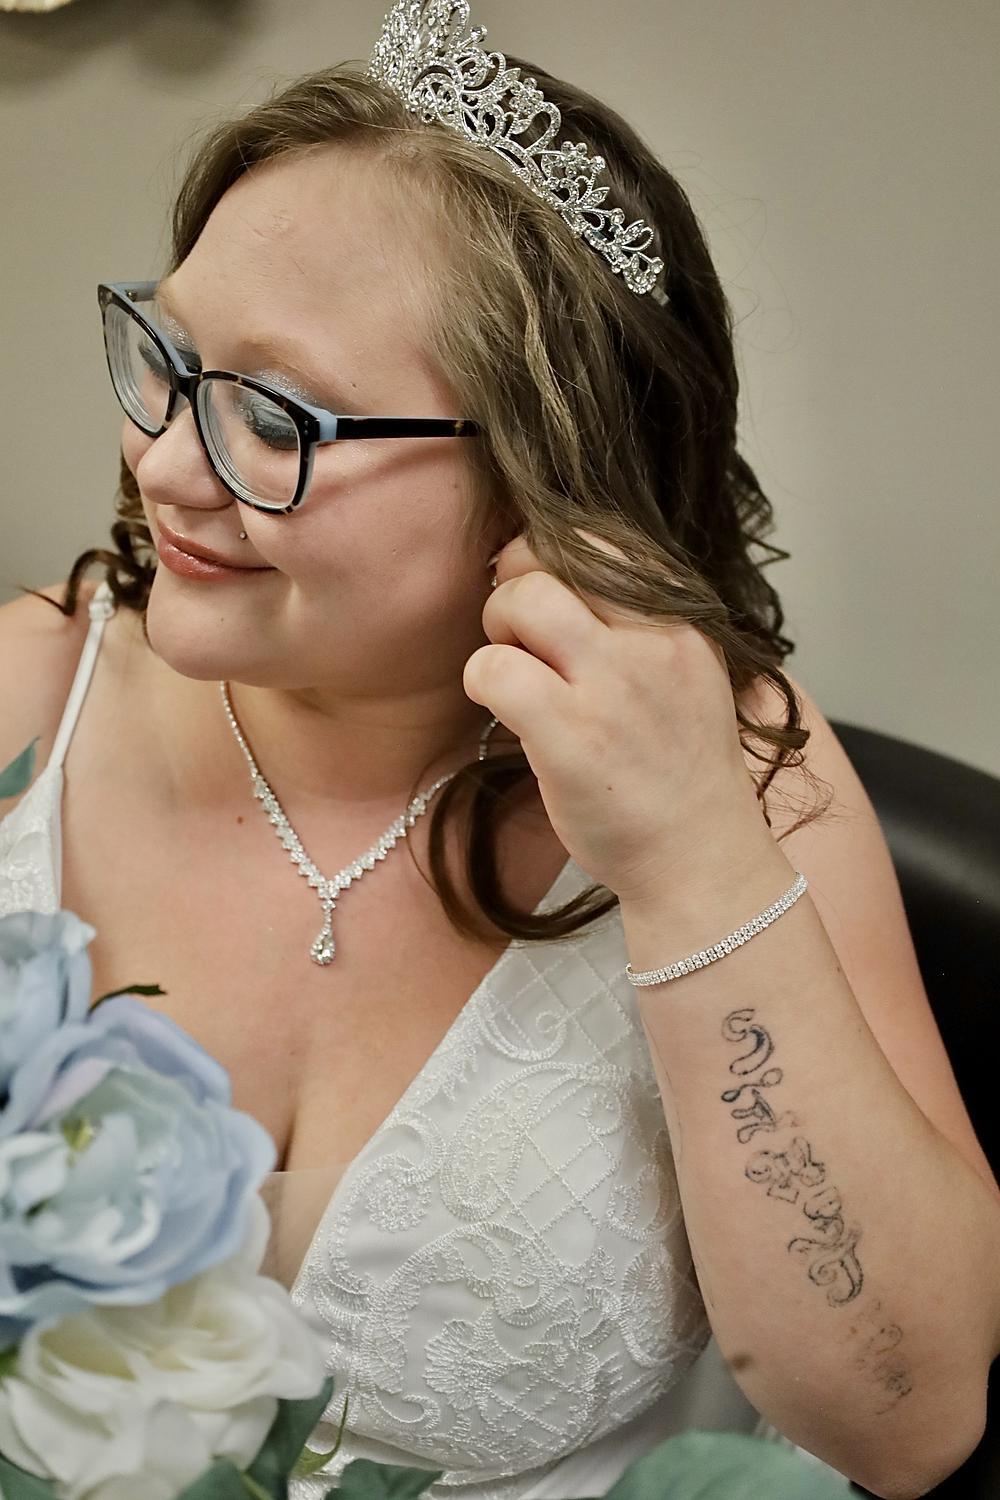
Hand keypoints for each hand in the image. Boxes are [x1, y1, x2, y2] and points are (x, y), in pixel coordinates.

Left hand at [462, 531, 774, 907]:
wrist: (701, 859)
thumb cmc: (680, 770)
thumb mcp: (685, 672)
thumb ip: (638, 621)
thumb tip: (559, 567)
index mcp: (680, 622)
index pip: (600, 536)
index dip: (550, 553)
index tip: (543, 591)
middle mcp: (652, 645)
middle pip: (551, 554)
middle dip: (515, 582)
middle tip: (519, 632)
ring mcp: (612, 690)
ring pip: (519, 600)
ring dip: (496, 631)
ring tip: (516, 674)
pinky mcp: (572, 739)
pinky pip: (494, 670)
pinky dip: (483, 683)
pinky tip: (507, 712)